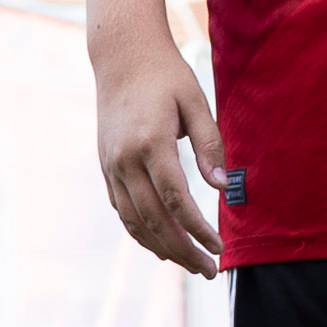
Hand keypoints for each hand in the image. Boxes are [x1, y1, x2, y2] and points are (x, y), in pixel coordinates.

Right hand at [95, 44, 227, 275]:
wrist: (121, 56)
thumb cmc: (166, 76)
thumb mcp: (196, 102)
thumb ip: (209, 146)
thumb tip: (221, 188)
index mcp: (150, 143)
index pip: (176, 200)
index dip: (198, 230)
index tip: (219, 247)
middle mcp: (125, 160)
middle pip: (154, 220)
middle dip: (183, 251)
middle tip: (210, 271)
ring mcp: (111, 165)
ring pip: (135, 221)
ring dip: (162, 248)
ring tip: (191, 264)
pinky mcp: (106, 167)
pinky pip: (122, 210)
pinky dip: (141, 232)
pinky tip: (162, 245)